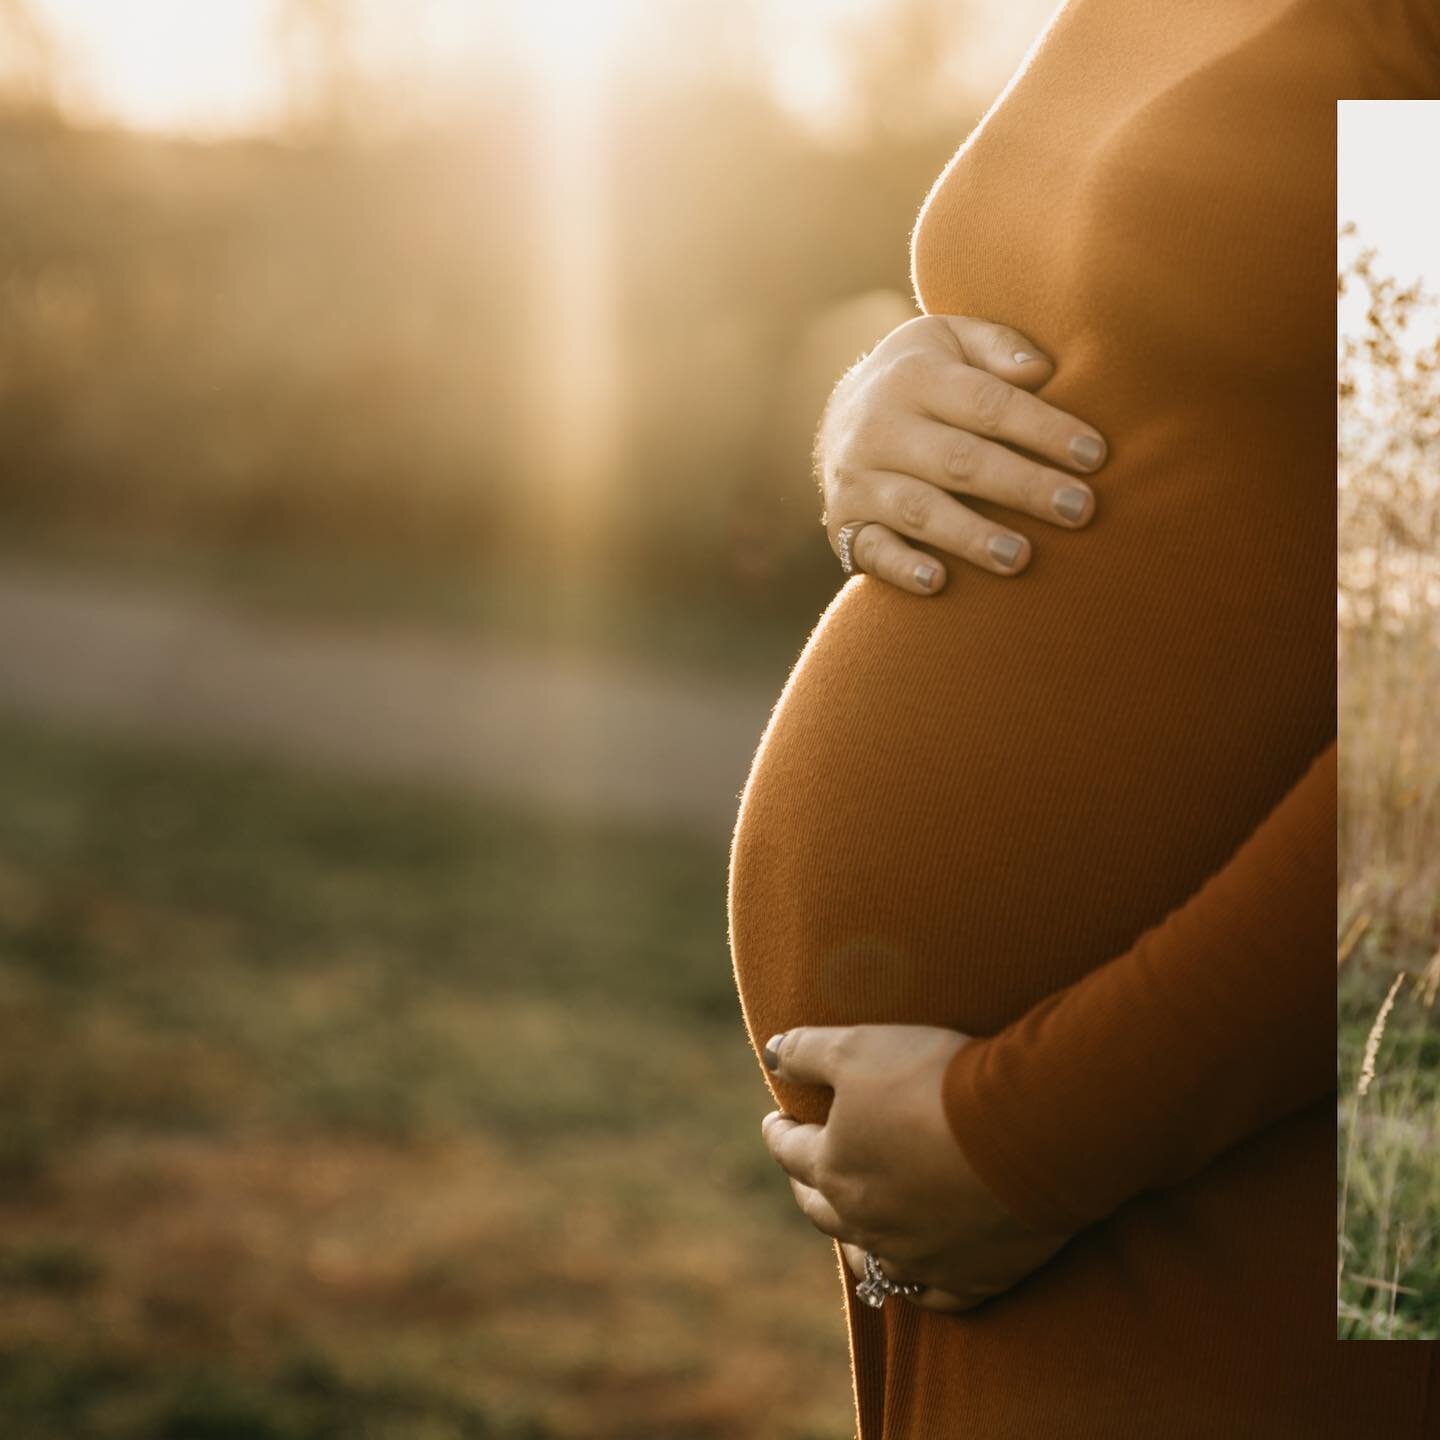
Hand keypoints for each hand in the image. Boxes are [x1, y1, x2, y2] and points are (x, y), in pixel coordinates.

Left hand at [759, 1024, 1073, 1312]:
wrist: (1027, 1129)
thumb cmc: (936, 1081)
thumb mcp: (858, 1046)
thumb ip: (805, 1051)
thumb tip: (771, 1053)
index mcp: (835, 1168)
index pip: (790, 1150)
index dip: (779, 1131)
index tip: (775, 1119)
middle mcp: (867, 1222)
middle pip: (821, 1208)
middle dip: (806, 1185)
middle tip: (802, 1170)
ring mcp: (918, 1257)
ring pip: (870, 1259)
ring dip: (853, 1240)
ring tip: (849, 1229)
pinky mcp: (972, 1277)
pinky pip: (932, 1295)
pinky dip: (917, 1283)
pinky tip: (914, 1274)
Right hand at [817, 314, 1106, 593]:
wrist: (837, 416)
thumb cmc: (923, 378)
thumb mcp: (951, 340)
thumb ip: (998, 346)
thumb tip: (1041, 372)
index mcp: (914, 376)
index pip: (987, 404)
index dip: (1043, 430)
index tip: (1095, 456)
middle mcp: (878, 427)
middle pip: (959, 459)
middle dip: (1023, 486)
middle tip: (1080, 509)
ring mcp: (857, 480)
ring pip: (919, 509)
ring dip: (970, 535)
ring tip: (1022, 557)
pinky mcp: (844, 525)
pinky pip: (873, 549)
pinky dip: (902, 567)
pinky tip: (939, 582)